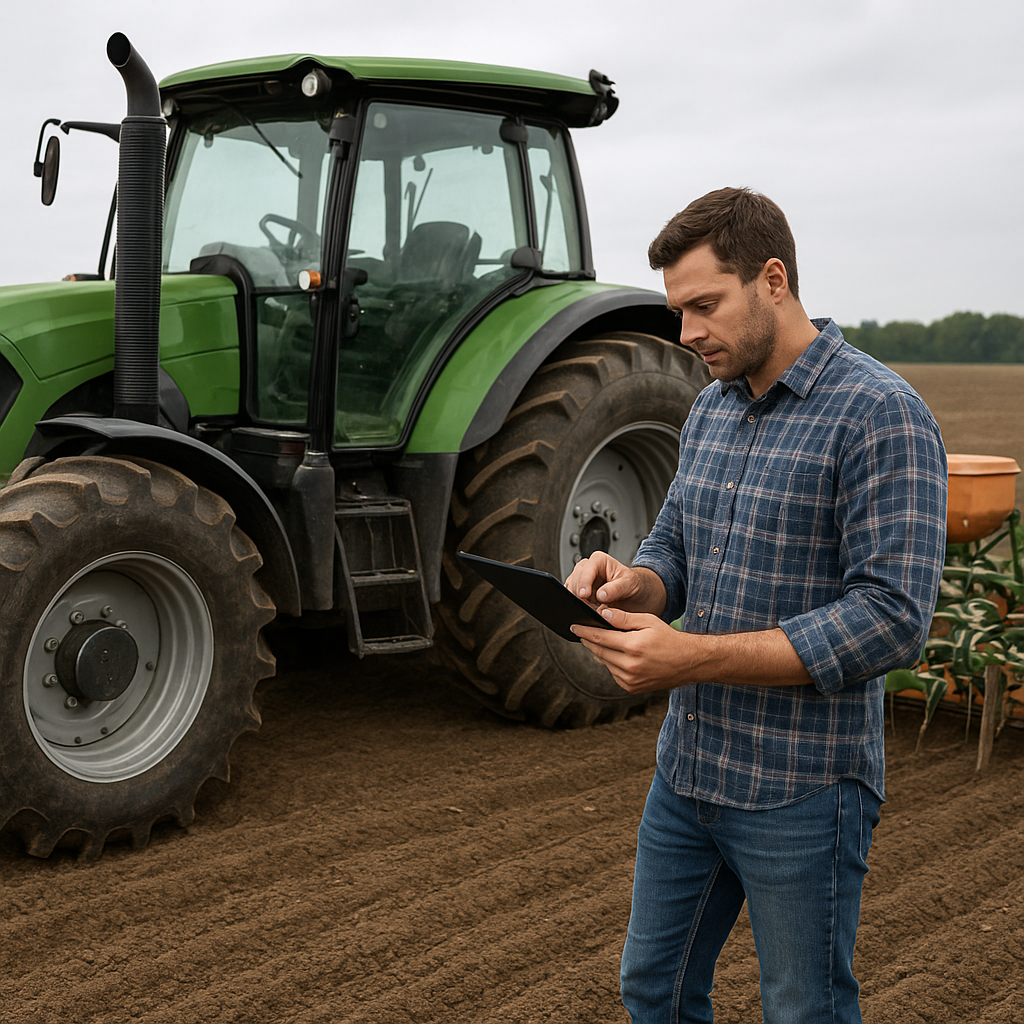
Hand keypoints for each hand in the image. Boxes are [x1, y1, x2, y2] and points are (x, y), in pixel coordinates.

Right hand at [564, 552, 661, 614]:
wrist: (632, 594)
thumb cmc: (631, 584)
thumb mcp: (629, 584)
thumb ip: (615, 589)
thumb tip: (601, 595)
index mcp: (599, 560)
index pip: (586, 569)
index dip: (584, 582)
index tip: (584, 594)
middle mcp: (587, 568)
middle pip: (575, 580)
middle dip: (579, 594)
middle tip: (588, 607)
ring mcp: (581, 581)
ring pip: (570, 590)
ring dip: (577, 601)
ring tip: (591, 609)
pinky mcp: (578, 593)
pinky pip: (570, 598)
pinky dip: (576, 605)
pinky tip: (586, 610)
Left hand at [571, 607, 686, 693]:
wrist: (687, 662)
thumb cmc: (668, 639)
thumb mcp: (648, 621)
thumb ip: (624, 618)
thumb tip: (603, 614)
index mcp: (633, 646)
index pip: (600, 637)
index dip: (584, 631)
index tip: (573, 626)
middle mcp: (630, 666)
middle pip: (599, 651)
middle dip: (589, 641)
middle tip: (583, 632)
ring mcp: (630, 679)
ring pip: (605, 663)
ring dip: (601, 652)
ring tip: (605, 641)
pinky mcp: (631, 687)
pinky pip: (613, 673)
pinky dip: (612, 663)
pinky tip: (619, 655)